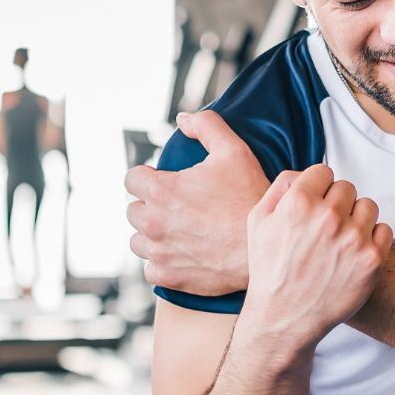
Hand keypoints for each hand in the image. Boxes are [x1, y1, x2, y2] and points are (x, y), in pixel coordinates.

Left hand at [125, 111, 267, 296]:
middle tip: (178, 206)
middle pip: (132, 209)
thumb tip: (183, 119)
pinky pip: (150, 269)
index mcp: (161, 190)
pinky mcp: (168, 276)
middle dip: (150, 205)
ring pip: (138, 240)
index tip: (165, 181)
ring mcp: (159, 252)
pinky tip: (181, 253)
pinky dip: (161, 262)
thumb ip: (206, 126)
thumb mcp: (234, 151)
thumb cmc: (250, 198)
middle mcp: (153, 222)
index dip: (148, 177)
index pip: (131, 178)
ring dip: (152, 234)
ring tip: (178, 230)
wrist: (263, 249)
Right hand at [242, 165, 391, 349]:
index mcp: (298, 203)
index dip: (318, 189)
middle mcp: (328, 217)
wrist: (285, 318)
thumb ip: (280, 188)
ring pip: (368, 206)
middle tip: (325, 228)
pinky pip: (384, 230)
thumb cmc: (270, 270)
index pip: (323, 172)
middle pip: (346, 187)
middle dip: (336, 204)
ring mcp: (353, 238)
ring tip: (340, 240)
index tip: (314, 206)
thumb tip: (305, 174)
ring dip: (356, 219)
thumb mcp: (258, 222)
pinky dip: (372, 239)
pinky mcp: (372, 259)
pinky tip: (354, 253)